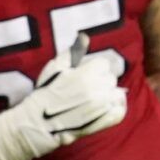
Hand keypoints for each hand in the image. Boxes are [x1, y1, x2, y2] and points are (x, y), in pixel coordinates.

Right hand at [0, 35, 127, 159]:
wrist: (39, 123)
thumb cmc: (46, 93)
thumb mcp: (55, 68)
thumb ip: (72, 52)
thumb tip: (84, 36)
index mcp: (85, 75)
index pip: (103, 65)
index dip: (95, 70)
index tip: (85, 77)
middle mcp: (95, 91)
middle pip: (110, 79)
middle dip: (101, 83)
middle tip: (87, 90)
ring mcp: (100, 108)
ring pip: (116, 95)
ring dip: (108, 96)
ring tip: (94, 101)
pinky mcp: (103, 122)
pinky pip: (119, 113)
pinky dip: (116, 109)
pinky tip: (107, 109)